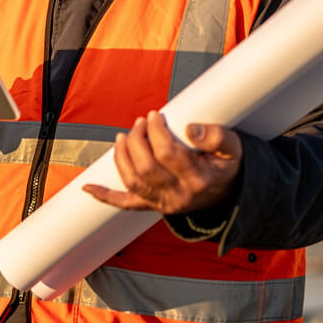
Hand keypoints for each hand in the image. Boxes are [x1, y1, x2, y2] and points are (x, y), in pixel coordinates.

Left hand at [83, 110, 241, 214]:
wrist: (226, 194)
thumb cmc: (225, 166)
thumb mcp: (233, 148)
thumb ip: (217, 135)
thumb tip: (191, 128)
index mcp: (199, 179)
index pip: (168, 153)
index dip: (156, 131)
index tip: (155, 116)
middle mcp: (179, 195)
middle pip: (146, 167)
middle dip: (137, 140)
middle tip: (140, 122)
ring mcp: (163, 203)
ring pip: (133, 182)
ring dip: (122, 157)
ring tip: (124, 137)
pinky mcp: (153, 206)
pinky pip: (126, 204)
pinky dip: (106, 196)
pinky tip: (89, 187)